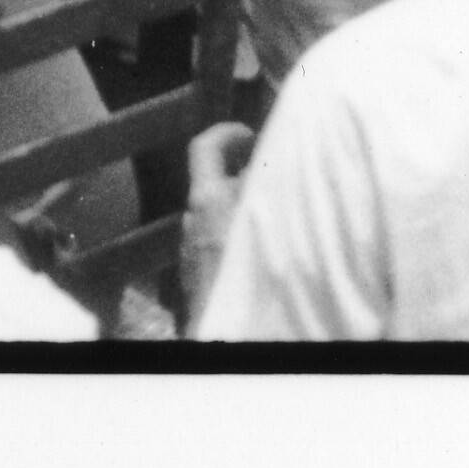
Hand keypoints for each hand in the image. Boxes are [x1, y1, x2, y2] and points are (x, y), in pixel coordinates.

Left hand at [181, 121, 256, 317]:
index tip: (248, 135)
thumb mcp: (259, 215)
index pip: (204, 148)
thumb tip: (264, 159)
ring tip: (277, 217)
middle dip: (246, 176)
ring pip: (220, 216)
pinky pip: (220, 245)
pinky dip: (239, 239)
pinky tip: (264, 254)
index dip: (226, 134)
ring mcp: (193, 251)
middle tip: (275, 179)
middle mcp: (192, 221)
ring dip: (244, 211)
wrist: (224, 333)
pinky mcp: (198, 277)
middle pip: (216, 183)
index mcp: (206, 200)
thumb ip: (261, 183)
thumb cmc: (243, 275)